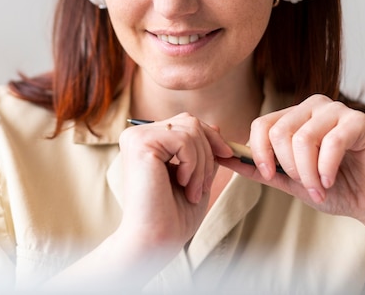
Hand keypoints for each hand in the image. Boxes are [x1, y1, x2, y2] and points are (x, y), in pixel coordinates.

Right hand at [116, 113, 232, 252]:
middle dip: (208, 152)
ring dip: (201, 164)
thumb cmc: (172, 215)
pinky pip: (184, 140)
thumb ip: (200, 151)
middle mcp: (137, 134)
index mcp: (147, 140)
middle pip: (191, 122)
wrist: (154, 241)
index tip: (227, 156)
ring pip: (190, 131)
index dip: (211, 138)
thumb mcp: (194, 176)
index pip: (186, 122)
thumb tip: (216, 127)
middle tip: (205, 185)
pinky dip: (193, 165)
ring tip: (194, 190)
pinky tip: (184, 184)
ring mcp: (137, 137)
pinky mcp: (140, 144)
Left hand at [219, 95, 364, 227]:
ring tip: (320, 188)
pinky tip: (331, 181)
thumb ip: (259, 167)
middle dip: (289, 168)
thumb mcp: (289, 179)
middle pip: (279, 132)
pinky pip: (331, 142)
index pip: (261, 125)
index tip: (270, 177)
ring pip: (303, 138)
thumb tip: (221, 157)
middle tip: (306, 186)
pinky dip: (326, 168)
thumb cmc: (335, 188)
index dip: (260, 154)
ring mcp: (337, 110)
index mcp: (295, 115)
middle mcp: (314, 106)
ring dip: (308, 173)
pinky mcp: (360, 122)